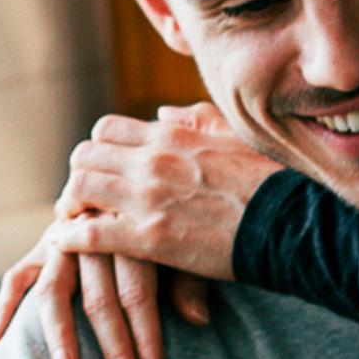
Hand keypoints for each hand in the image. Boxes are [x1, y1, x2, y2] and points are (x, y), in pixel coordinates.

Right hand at [0, 177, 215, 358]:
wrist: (133, 179)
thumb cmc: (168, 222)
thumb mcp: (186, 243)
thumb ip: (189, 278)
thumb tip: (197, 320)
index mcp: (133, 229)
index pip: (137, 291)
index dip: (145, 336)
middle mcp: (93, 232)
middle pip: (99, 296)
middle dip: (114, 348)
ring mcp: (62, 238)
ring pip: (54, 289)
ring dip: (61, 334)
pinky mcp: (42, 247)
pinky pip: (17, 277)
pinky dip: (5, 308)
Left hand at [46, 105, 280, 282]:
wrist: (293, 223)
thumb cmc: (272, 182)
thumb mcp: (235, 136)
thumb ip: (195, 119)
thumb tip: (162, 112)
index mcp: (172, 136)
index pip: (106, 130)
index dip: (96, 152)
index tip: (101, 171)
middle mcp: (153, 160)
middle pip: (84, 156)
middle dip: (78, 176)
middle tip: (81, 198)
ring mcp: (148, 198)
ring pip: (79, 189)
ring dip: (69, 205)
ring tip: (71, 221)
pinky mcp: (150, 238)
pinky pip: (89, 234)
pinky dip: (69, 238)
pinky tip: (65, 246)